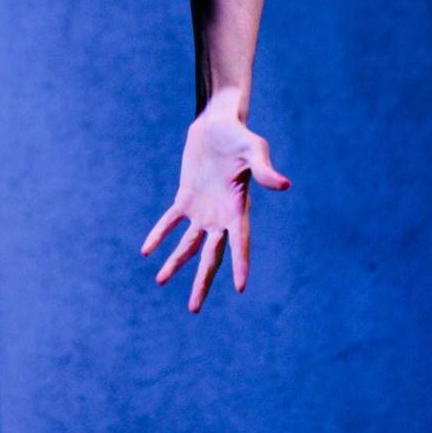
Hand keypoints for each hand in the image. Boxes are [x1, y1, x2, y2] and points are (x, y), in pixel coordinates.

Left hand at [141, 93, 289, 313]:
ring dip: (175, 262)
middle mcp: (220, 216)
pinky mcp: (186, 198)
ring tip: (160, 280)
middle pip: (211, 255)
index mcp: (239, 209)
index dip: (241, 264)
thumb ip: (265, 169)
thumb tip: (284, 184)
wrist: (217, 123)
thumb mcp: (254, 150)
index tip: (241, 288)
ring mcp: (202, 209)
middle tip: (193, 309)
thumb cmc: (239, 136)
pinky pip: (170, 221)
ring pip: (188, 244)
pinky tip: (147, 251)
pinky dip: (160, 235)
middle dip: (202, 281)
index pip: (240, 243)